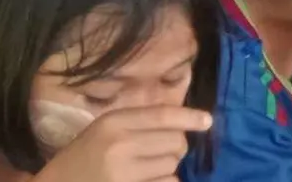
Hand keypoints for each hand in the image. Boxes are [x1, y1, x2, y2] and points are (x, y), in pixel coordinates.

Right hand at [31, 105, 212, 181]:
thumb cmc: (84, 156)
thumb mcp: (104, 129)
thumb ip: (139, 122)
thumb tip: (188, 121)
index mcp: (113, 122)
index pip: (163, 115)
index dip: (190, 117)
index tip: (208, 121)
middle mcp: (120, 145)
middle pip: (176, 142)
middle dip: (175, 148)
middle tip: (158, 153)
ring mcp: (123, 173)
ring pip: (172, 166)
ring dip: (167, 169)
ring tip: (145, 170)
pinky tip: (147, 181)